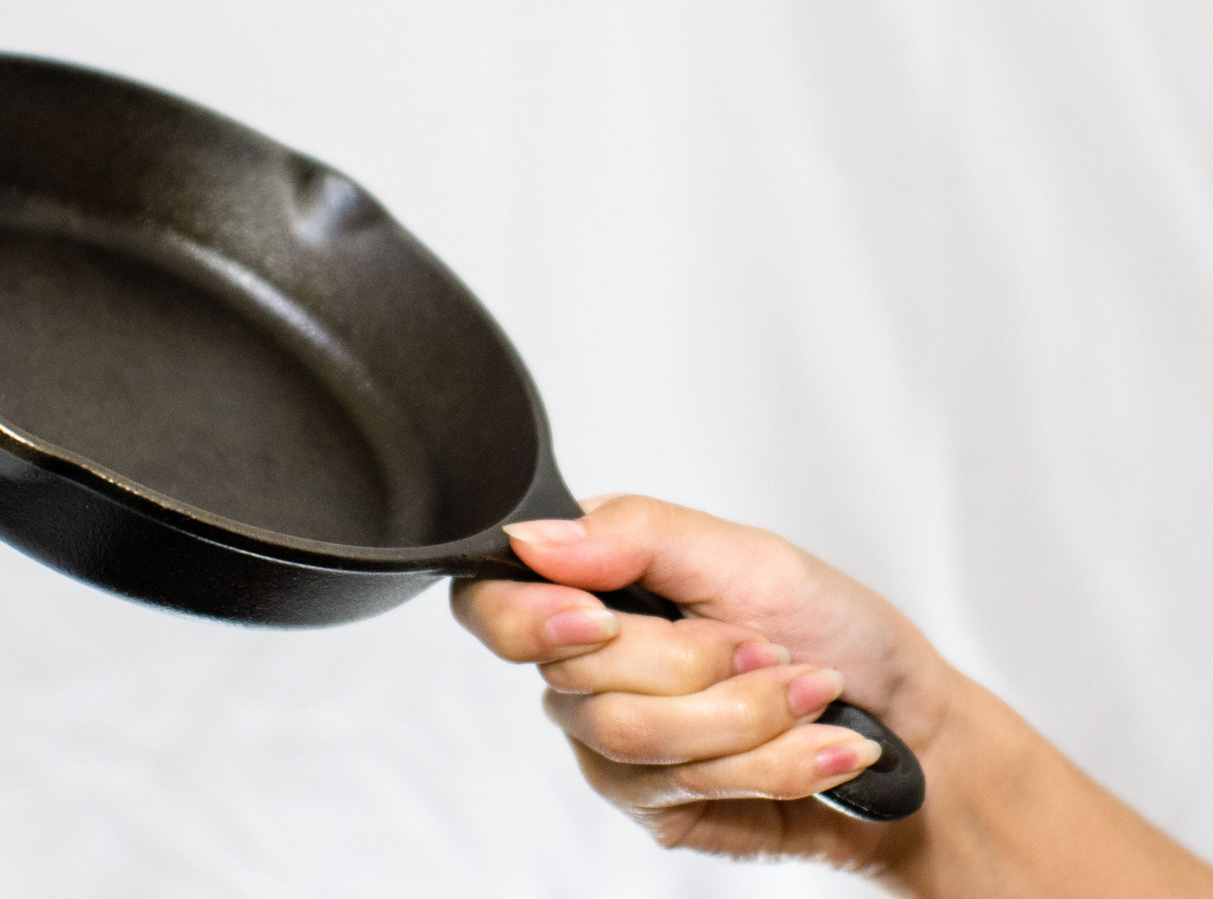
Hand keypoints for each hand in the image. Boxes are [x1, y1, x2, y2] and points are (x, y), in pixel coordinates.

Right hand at [451, 494, 962, 868]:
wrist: (908, 724)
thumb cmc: (830, 626)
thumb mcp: (745, 554)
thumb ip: (636, 534)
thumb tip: (535, 538)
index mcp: (593, 590)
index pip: (492, 607)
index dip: (529, 621)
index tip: (601, 620)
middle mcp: (586, 671)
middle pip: (579, 680)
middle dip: (697, 664)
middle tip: (769, 645)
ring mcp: (613, 746)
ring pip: (635, 739)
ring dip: (748, 713)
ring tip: (813, 692)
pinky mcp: (654, 806)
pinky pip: (689, 787)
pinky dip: (774, 760)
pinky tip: (819, 744)